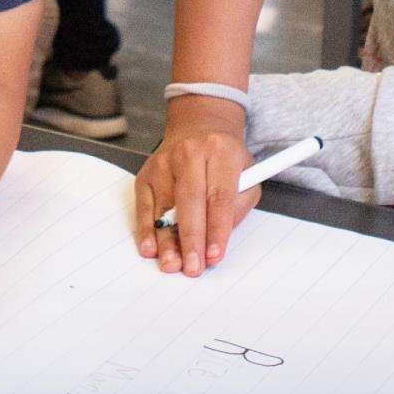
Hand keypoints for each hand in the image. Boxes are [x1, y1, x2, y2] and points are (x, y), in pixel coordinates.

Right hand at [133, 118, 257, 277]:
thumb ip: (237, 207)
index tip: (215, 255)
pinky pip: (143, 205)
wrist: (199, 126)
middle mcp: (188, 154)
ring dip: (166, 239)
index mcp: (220, 152)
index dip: (217, 229)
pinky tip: (150, 247)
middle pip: (189, 201)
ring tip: (172, 264)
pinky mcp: (146, 174)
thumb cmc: (225, 158)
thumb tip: (216, 239)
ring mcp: (163, 163)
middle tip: (193, 267)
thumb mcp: (249, 175)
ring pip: (164, 206)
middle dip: (191, 238)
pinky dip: (146, 228)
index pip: (219, 197)